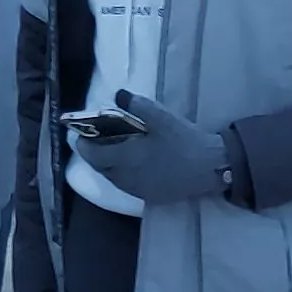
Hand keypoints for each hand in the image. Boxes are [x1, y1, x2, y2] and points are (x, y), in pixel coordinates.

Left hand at [89, 93, 235, 205]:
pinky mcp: (149, 196)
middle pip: (100, 167)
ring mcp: (137, 189)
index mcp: (125, 158)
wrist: (209, 168)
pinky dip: (122, 173)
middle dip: (94, 154)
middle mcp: (126, 177)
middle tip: (98, 139)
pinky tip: (133, 162)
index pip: (92, 155)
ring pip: (113, 177)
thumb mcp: (161, 117)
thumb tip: (118, 95)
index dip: (84, 145)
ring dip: (108, 164)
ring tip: (114, 148)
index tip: (82, 134)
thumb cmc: (183, 141)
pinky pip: (127, 184)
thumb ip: (137, 105)